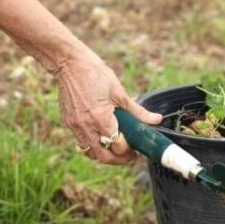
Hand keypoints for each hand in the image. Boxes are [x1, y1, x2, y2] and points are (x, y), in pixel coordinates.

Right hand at [53, 47, 161, 165]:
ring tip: (116, 148)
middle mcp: (86, 127)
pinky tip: (101, 137)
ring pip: (90, 153)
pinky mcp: (68, 123)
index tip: (137, 148)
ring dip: (104, 154)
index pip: (118, 146)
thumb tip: (156, 119)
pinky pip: (81, 143)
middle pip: (104, 157)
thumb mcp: (119, 91)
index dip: (129, 150)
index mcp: (101, 119)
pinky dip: (92, 145)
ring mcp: (75, 126)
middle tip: (129, 155)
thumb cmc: (95, 73)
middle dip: (118, 160)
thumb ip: (137, 111)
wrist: (69, 63)